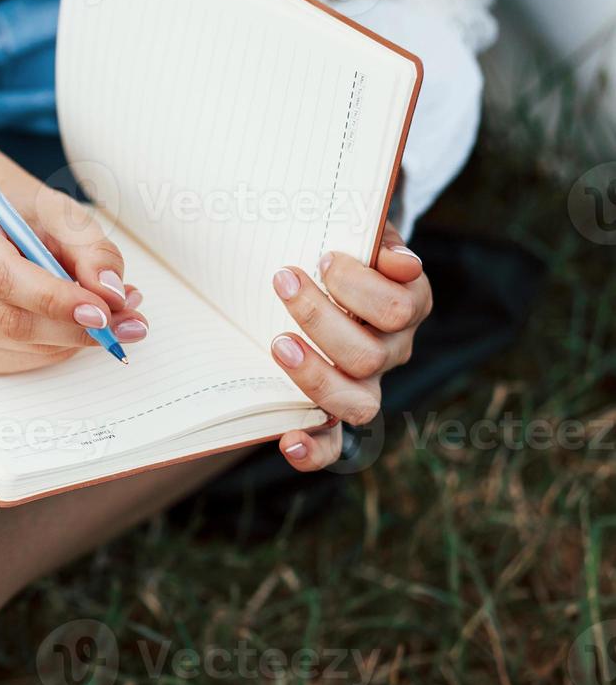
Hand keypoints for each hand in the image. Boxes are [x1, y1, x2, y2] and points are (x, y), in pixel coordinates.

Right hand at [0, 187, 148, 373]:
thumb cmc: (27, 219)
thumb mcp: (64, 216)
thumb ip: (93, 251)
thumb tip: (112, 294)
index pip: (2, 275)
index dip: (55, 299)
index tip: (104, 310)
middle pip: (9, 319)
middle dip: (76, 328)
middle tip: (128, 324)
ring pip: (20, 346)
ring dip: (74, 339)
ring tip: (113, 317)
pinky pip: (19, 361)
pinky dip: (57, 349)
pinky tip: (72, 327)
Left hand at [269, 224, 431, 470]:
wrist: (321, 282)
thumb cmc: (341, 255)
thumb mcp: (362, 235)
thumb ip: (381, 240)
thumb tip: (398, 261)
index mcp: (407, 306)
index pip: (400, 306)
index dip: (361, 285)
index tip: (324, 259)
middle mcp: (392, 351)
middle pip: (371, 352)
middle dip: (321, 315)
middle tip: (283, 280)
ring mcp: (366, 386)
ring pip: (356, 400)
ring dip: (314, 374)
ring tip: (278, 342)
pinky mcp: (335, 413)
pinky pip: (334, 445)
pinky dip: (314, 450)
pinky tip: (288, 440)